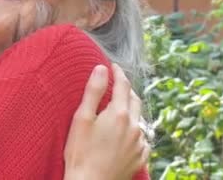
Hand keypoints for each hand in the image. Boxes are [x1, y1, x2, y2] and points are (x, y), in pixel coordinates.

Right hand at [63, 64, 148, 179]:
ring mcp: (139, 143)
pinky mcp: (140, 157)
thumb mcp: (82, 119)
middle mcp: (133, 126)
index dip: (117, 72)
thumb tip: (101, 69)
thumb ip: (93, 92)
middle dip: (126, 88)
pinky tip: (125, 133)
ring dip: (130, 109)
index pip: (122, 85)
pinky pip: (141, 137)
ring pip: (138, 118)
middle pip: (134, 99)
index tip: (112, 66)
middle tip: (116, 83)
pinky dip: (134, 129)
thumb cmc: (81, 153)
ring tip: (118, 108)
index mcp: (118, 114)